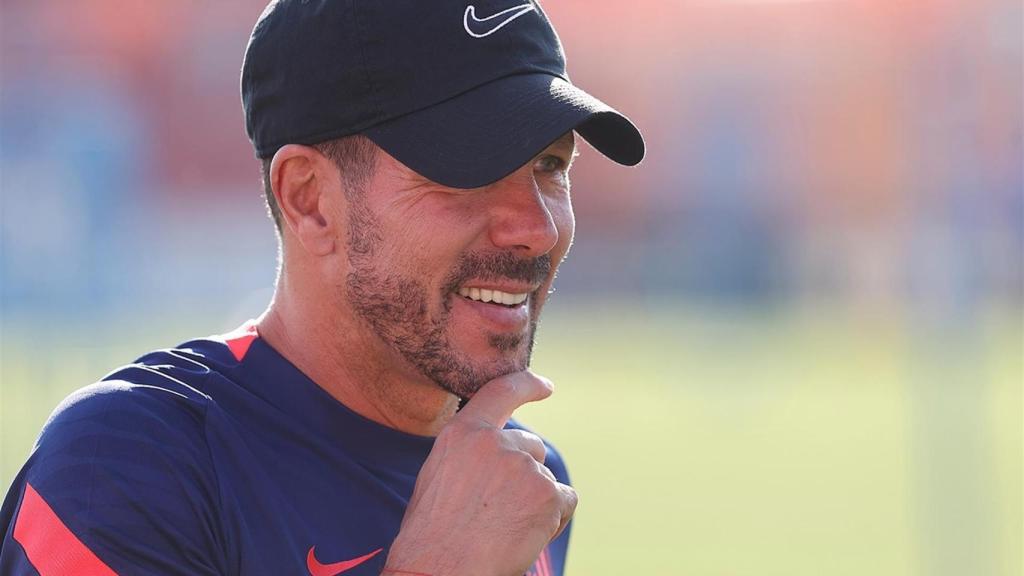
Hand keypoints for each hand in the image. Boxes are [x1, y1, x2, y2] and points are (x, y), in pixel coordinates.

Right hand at [383, 371, 576, 575]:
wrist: (439, 570)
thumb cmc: (432, 536)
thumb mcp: (438, 476)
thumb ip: (472, 454)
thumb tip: (502, 452)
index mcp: (463, 434)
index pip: (500, 392)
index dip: (527, 385)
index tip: (545, 386)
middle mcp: (495, 442)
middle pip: (532, 446)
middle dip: (525, 473)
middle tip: (499, 510)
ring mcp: (524, 466)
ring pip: (546, 478)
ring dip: (535, 501)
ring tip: (504, 529)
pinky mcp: (547, 494)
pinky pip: (565, 500)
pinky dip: (553, 519)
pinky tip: (525, 536)